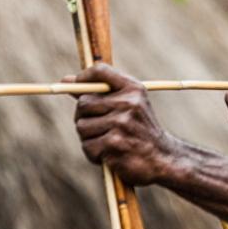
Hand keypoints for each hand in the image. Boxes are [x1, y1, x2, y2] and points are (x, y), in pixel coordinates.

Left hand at [66, 63, 169, 185]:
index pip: (100, 71)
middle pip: (83, 103)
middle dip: (84, 117)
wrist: (162, 157)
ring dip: (90, 138)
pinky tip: (111, 154)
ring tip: (109, 142)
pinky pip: (87, 146)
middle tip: (100, 127)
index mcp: (133, 89)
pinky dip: (94, 154)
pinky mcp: (114, 144)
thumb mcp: (127, 104)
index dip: (82, 78)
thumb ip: (97, 92)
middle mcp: (128, 103)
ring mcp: (121, 123)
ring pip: (82, 127)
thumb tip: (65, 80)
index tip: (74, 86)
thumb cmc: (139, 129)